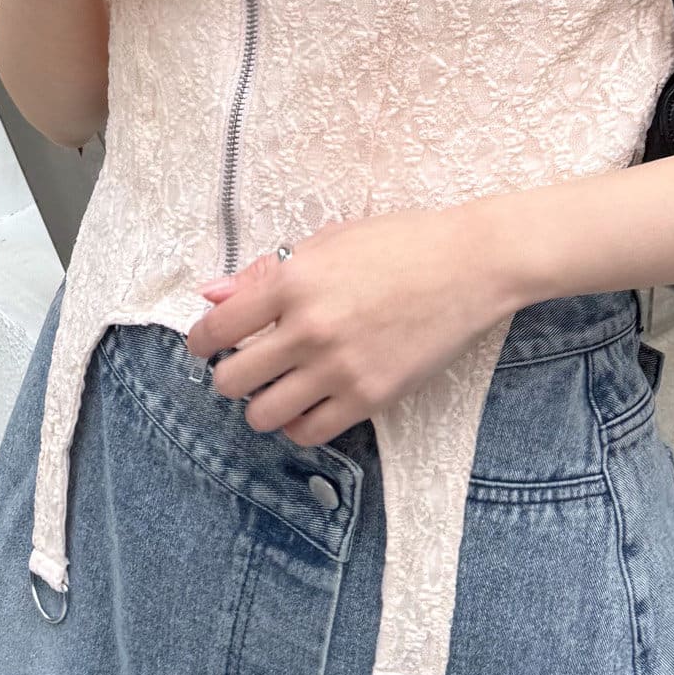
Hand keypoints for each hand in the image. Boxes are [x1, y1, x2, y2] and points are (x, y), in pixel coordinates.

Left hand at [184, 208, 517, 445]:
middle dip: (229, 377)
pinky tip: (308, 405)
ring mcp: (340, 367)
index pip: (216, 328)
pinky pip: (310, 432)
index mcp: (293, 281)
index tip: (208, 346)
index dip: (201, 342)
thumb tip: (212, 295)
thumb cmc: (401, 244)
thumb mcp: (327, 242)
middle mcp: (310, 328)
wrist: (472, 265)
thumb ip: (265, 273)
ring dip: (261, 405)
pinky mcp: (371, 395)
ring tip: (278, 389)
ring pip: (263, 415)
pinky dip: (299, 424)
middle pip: (231, 381)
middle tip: (246, 368)